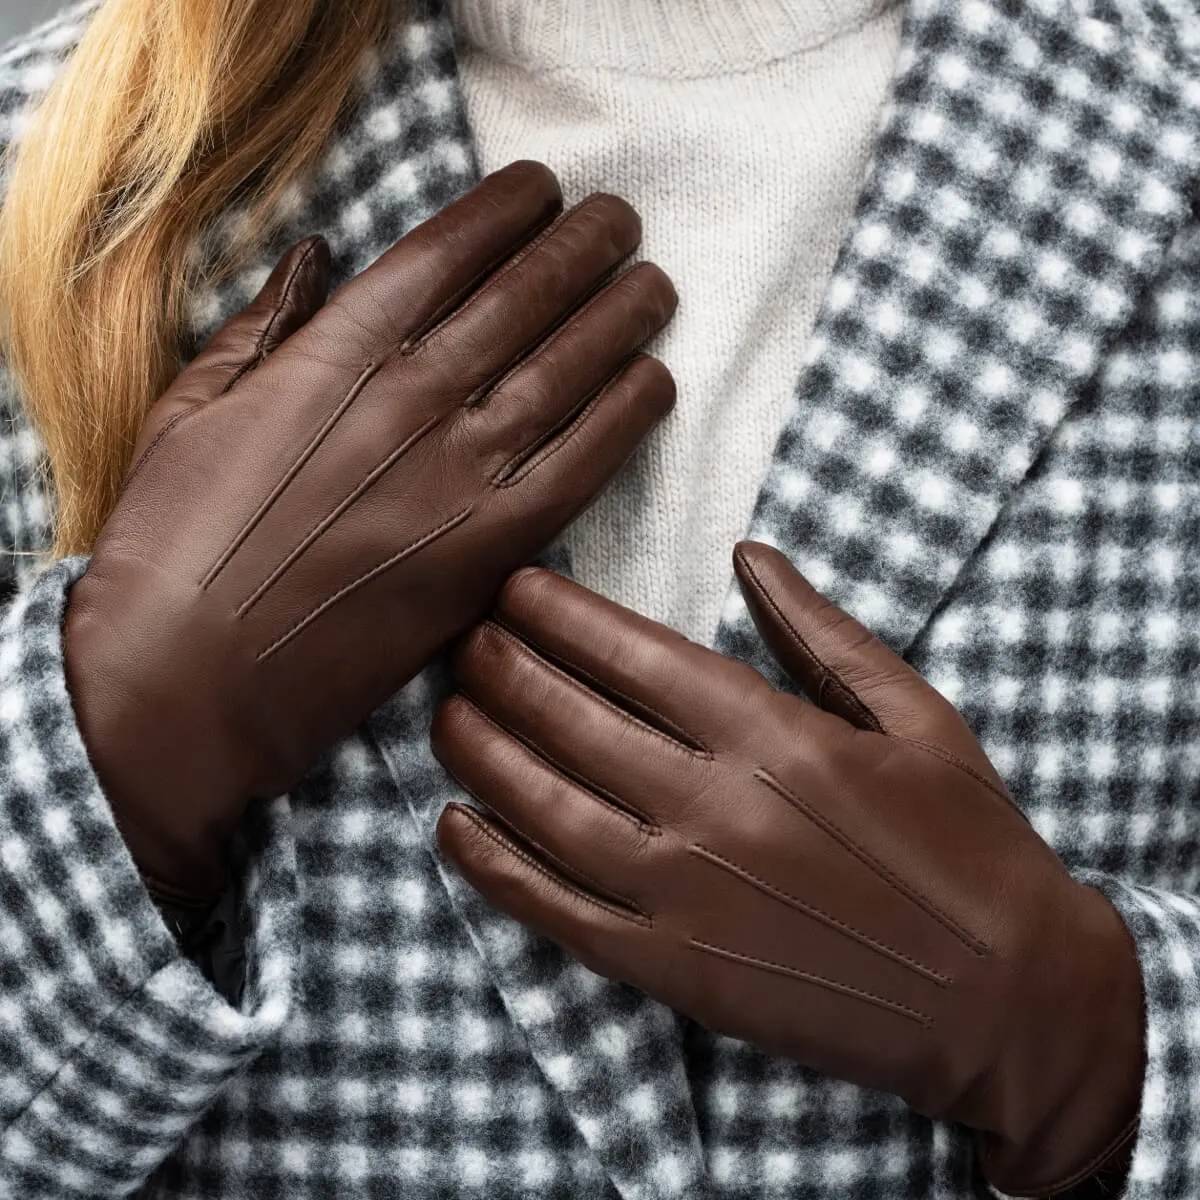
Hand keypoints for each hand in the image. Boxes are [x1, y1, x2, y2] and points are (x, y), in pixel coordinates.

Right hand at [63, 160, 676, 907]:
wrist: (189, 684)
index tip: (546, 188)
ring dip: (623, 317)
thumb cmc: (172, 546)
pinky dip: (627, 416)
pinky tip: (657, 383)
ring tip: (655, 287)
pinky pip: (582, 466)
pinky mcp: (490, 551)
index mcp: (337, 352)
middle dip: (584, 246)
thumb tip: (315, 253)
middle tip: (622, 221)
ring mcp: (459, 476)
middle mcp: (413, 398)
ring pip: (569, 369)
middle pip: (526, 296)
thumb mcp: (191, 411)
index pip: (449, 250)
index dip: (510, 209)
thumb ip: (265, 326)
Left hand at [432, 542, 1144, 1196]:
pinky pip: (558, 912)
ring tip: (445, 712)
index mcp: (774, 733)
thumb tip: (748, 553)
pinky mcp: (675, 970)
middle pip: (572, 720)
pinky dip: (495, 868)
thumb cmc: (964, 842)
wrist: (1004, 998)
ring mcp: (687, 894)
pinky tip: (453, 827)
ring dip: (482, 753)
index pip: (633, 654)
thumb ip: (819, 630)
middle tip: (461, 637)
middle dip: (502, 667)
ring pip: (546, 808)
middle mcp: (715, 806)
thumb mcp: (915, 713)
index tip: (513, 588)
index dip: (559, 615)